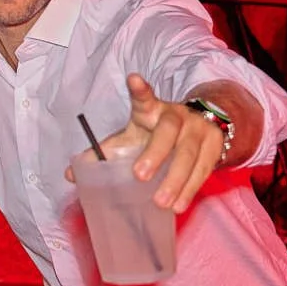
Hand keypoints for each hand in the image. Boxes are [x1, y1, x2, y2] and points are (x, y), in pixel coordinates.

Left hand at [67, 74, 227, 213]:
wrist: (200, 126)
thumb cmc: (156, 134)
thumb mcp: (132, 137)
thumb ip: (106, 153)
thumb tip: (71, 174)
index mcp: (152, 110)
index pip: (145, 98)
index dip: (140, 90)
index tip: (133, 80)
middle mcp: (177, 116)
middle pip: (168, 131)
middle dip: (155, 153)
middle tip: (140, 175)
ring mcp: (199, 130)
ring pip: (188, 154)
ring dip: (176, 180)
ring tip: (161, 202)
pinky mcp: (215, 146)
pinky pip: (203, 170)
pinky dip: (190, 189)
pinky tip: (179, 205)